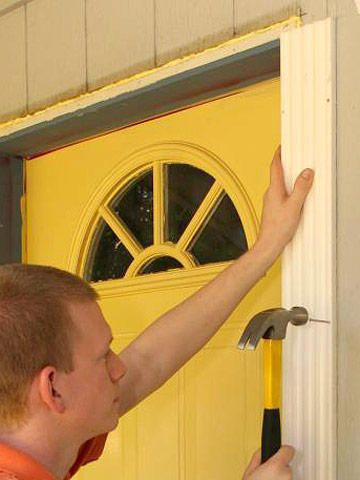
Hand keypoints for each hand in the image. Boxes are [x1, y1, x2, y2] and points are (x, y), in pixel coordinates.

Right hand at [242, 446, 294, 479]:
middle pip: (287, 468)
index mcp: (276, 467)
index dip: (282, 451)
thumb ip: (257, 457)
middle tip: (267, 478)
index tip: (280, 453)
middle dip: (279, 471)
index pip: (288, 451)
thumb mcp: (248, 472)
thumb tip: (263, 451)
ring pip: (288, 479)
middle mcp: (286, 476)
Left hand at [254, 146, 313, 260]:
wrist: (269, 244)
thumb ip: (301, 188)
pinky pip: (281, 195)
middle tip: (294, 157)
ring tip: (298, 176)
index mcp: (274, 190)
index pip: (275, 167)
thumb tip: (306, 173)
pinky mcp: (273, 209)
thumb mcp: (294, 206)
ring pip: (280, 185)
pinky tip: (296, 196)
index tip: (282, 146)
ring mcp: (270, 202)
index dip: (278, 155)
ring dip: (288, 179)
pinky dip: (289, 191)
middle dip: (286, 165)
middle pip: (278, 174)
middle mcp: (270, 194)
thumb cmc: (278, 228)